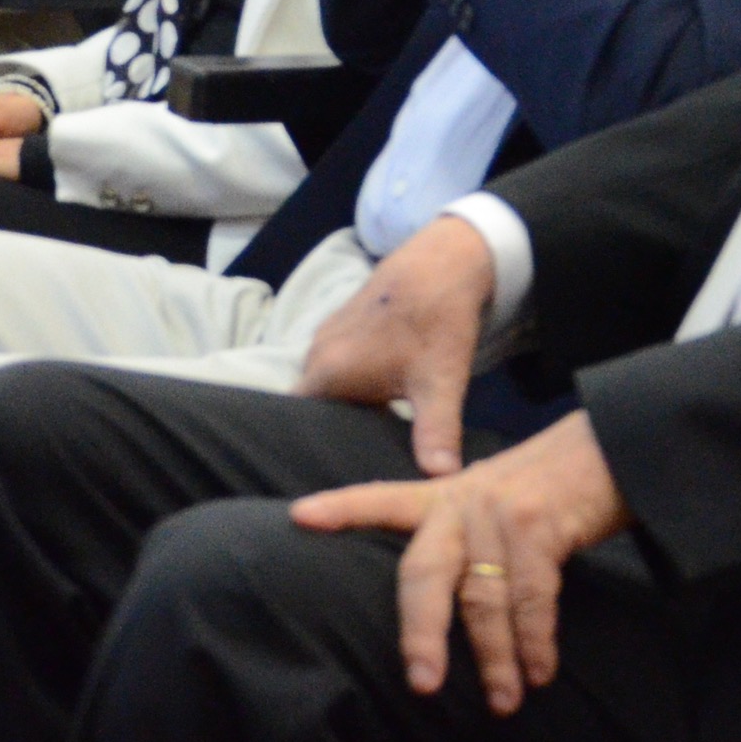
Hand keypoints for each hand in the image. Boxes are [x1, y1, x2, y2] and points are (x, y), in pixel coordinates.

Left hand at [289, 411, 629, 713]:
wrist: (613, 445)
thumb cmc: (550, 486)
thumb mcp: (493, 497)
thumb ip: (463, 539)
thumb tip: (449, 610)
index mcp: (445, 496)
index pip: (383, 499)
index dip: (343, 509)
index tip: (299, 517)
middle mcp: (464, 501)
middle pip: (424, 574)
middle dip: (421, 634)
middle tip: (423, 684)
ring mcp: (500, 513)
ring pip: (484, 601)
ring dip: (497, 659)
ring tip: (503, 700)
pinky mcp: (540, 527)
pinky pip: (532, 600)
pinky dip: (535, 642)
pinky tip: (539, 671)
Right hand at [295, 214, 497, 474]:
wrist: (443, 261)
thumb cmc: (438, 321)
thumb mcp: (440, 382)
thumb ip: (437, 434)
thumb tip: (442, 480)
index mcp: (327, 373)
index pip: (297, 425)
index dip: (309, 449)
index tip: (329, 472)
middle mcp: (316, 354)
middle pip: (310, 408)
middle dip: (328, 433)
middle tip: (353, 462)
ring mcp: (326, 336)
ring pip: (324, 386)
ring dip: (341, 408)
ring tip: (365, 437)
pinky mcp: (343, 324)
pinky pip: (334, 365)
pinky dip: (350, 384)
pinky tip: (377, 401)